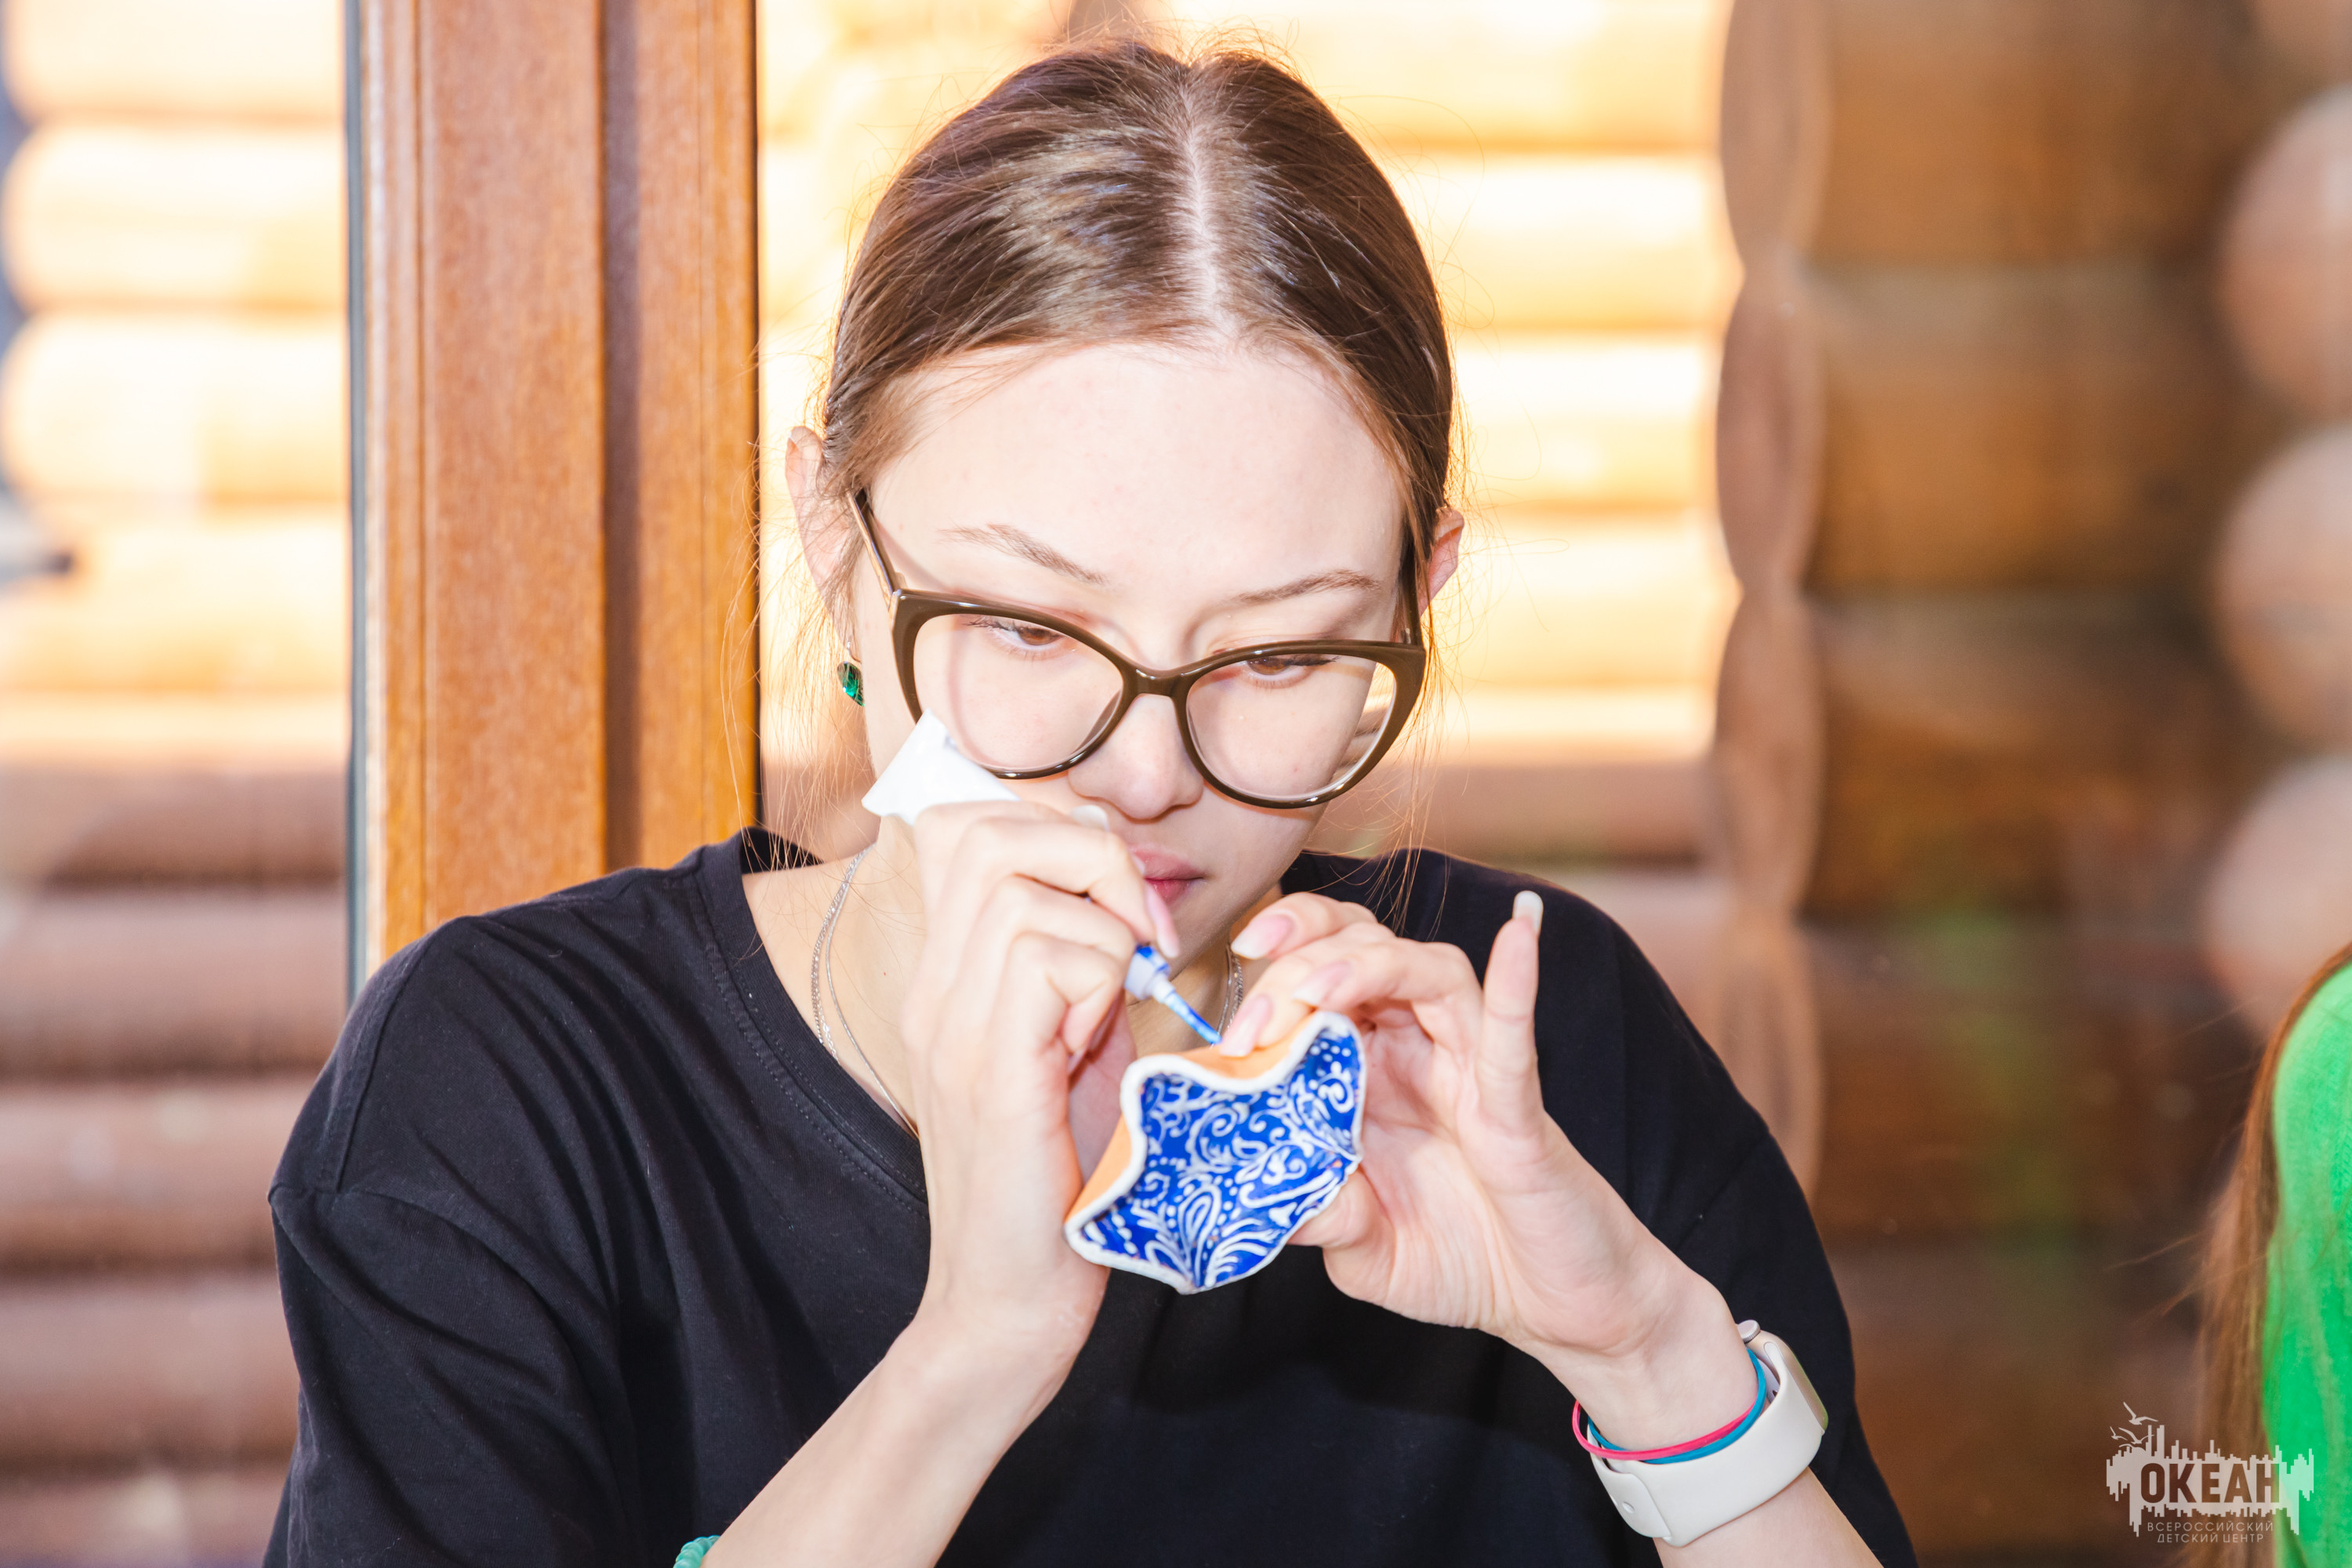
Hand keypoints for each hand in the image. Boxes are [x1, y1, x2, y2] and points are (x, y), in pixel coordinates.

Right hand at [895, 802, 1174, 1382]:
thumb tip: (1131, 891)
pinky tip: (1104, 1038)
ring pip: (1017, 882)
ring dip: (1103, 924)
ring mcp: (950, 1025)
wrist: (1010, 1305)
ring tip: (1126, 997)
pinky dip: (1100, 975)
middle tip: (1141, 933)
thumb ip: (1089, 968)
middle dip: (1090, 853)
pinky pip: (1042, 954)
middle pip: (985, 828)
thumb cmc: (1059, 1183)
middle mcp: (934, 988)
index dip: (1056, 828)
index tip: (1121, 899)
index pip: (966, 825)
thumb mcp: (1078, 1049)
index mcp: (949, 976)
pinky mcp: (987, 1070)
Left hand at [1229, 891, 1755, 1448]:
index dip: (1268, 977)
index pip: (1317, 976)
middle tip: (1252, 1023)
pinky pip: (1512, 1034)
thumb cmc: (1463, 1260)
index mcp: (1370, 1069)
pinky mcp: (1518, 1107)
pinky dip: (1515, 982)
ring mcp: (1472, 1070)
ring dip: (1364, 964)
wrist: (1554, 1306)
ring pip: (1427, 972)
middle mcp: (1418, 1051)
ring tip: (1315, 986)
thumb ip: (1314, 1215)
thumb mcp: (1362, 1248)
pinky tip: (1518, 932)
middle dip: (1298, 961)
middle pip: (1361, 950)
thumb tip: (1250, 1187)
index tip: (1225, 1026)